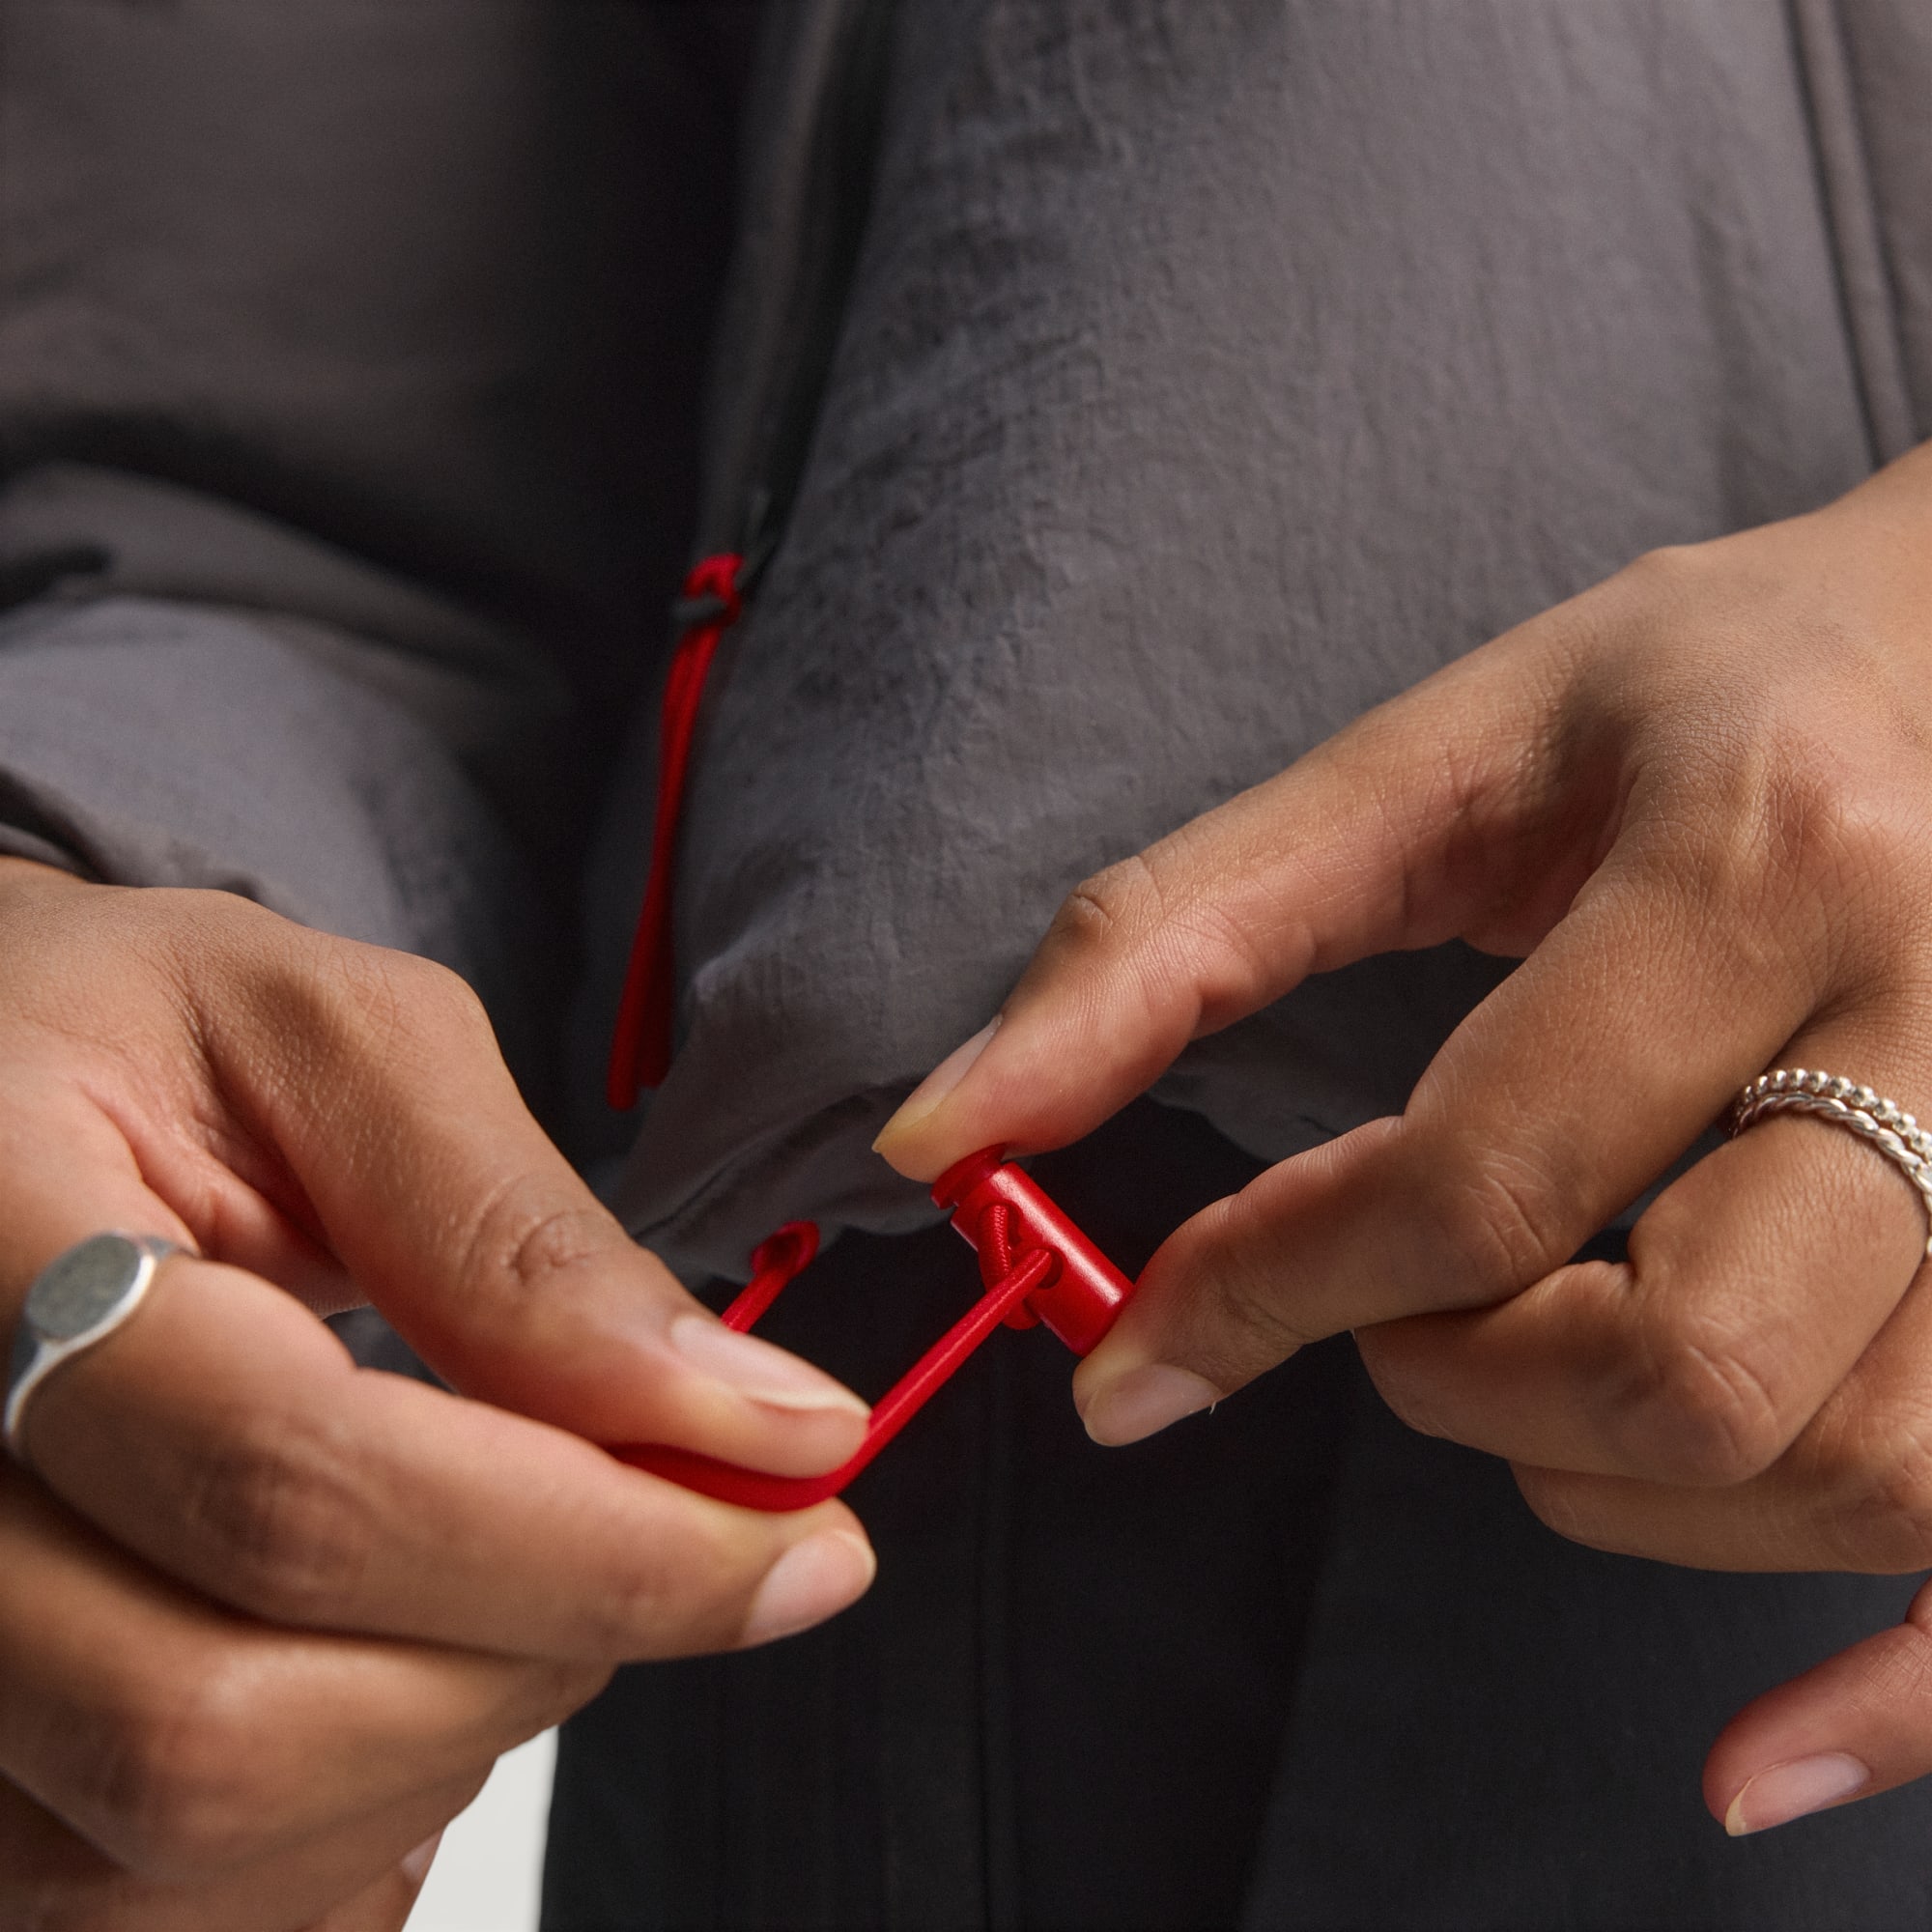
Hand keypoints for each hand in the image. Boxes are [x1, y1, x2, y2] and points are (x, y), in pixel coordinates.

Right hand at [0, 862, 874, 1929]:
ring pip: (192, 1841)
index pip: (292, 1482)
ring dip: (450, 1728)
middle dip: (537, 1645)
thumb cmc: (134, 1040)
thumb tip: (747, 1420)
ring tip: (510, 1555)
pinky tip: (403, 1650)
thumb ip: (517, 1231)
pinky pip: (146, 1898)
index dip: (592, 1535)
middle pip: (227, 1721)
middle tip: (669, 1529)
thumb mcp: (333, 1044)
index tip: (803, 1511)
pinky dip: (349, 1812)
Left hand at [875, 441, 1931, 1834]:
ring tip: (1523, 1361)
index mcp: (1759, 858)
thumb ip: (1170, 940)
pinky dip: (1887, 1691)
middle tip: (1383, 1308)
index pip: (1486, 1176)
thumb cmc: (1684, 694)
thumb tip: (951, 1134)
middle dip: (1456, 1383)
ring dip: (1610, 1489)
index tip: (1147, 1338)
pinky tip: (1752, 1758)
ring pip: (1847, 1469)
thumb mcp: (1423, 763)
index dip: (1271, 1291)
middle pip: (1688, 1361)